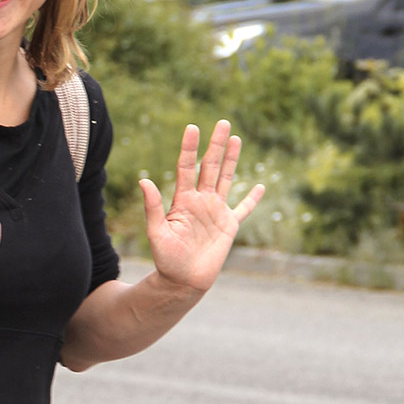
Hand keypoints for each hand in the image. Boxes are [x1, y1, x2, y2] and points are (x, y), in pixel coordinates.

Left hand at [140, 120, 263, 292]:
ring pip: (226, 179)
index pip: (186, 167)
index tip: (192, 127)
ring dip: (231, 160)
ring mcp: (216, 212)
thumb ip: (152, 207)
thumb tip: (143, 181)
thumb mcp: (156, 232)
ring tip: (235, 139)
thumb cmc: (166, 258)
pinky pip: (244, 210)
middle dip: (216, 145)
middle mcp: (200, 201)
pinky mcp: (229, 226)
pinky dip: (252, 199)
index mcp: (183, 200)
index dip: (189, 148)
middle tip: (222, 122)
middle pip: (209, 166)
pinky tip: (259, 186)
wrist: (182, 281)